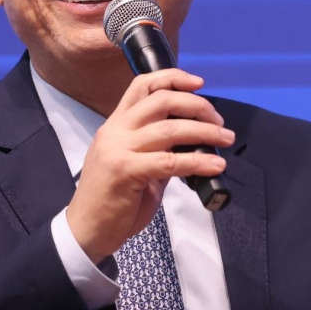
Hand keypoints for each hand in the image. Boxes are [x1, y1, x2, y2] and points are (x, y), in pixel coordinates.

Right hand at [65, 68, 233, 262]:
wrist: (85, 230)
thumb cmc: (112, 200)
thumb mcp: (133, 164)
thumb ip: (158, 149)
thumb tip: (193, 141)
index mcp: (116, 124)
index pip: (142, 85)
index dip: (173, 78)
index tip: (198, 83)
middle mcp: (115, 130)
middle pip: (161, 100)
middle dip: (197, 105)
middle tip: (218, 121)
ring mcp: (118, 149)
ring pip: (169, 129)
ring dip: (205, 132)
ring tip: (225, 139)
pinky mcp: (125, 172)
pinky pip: (169, 161)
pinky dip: (198, 161)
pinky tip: (215, 165)